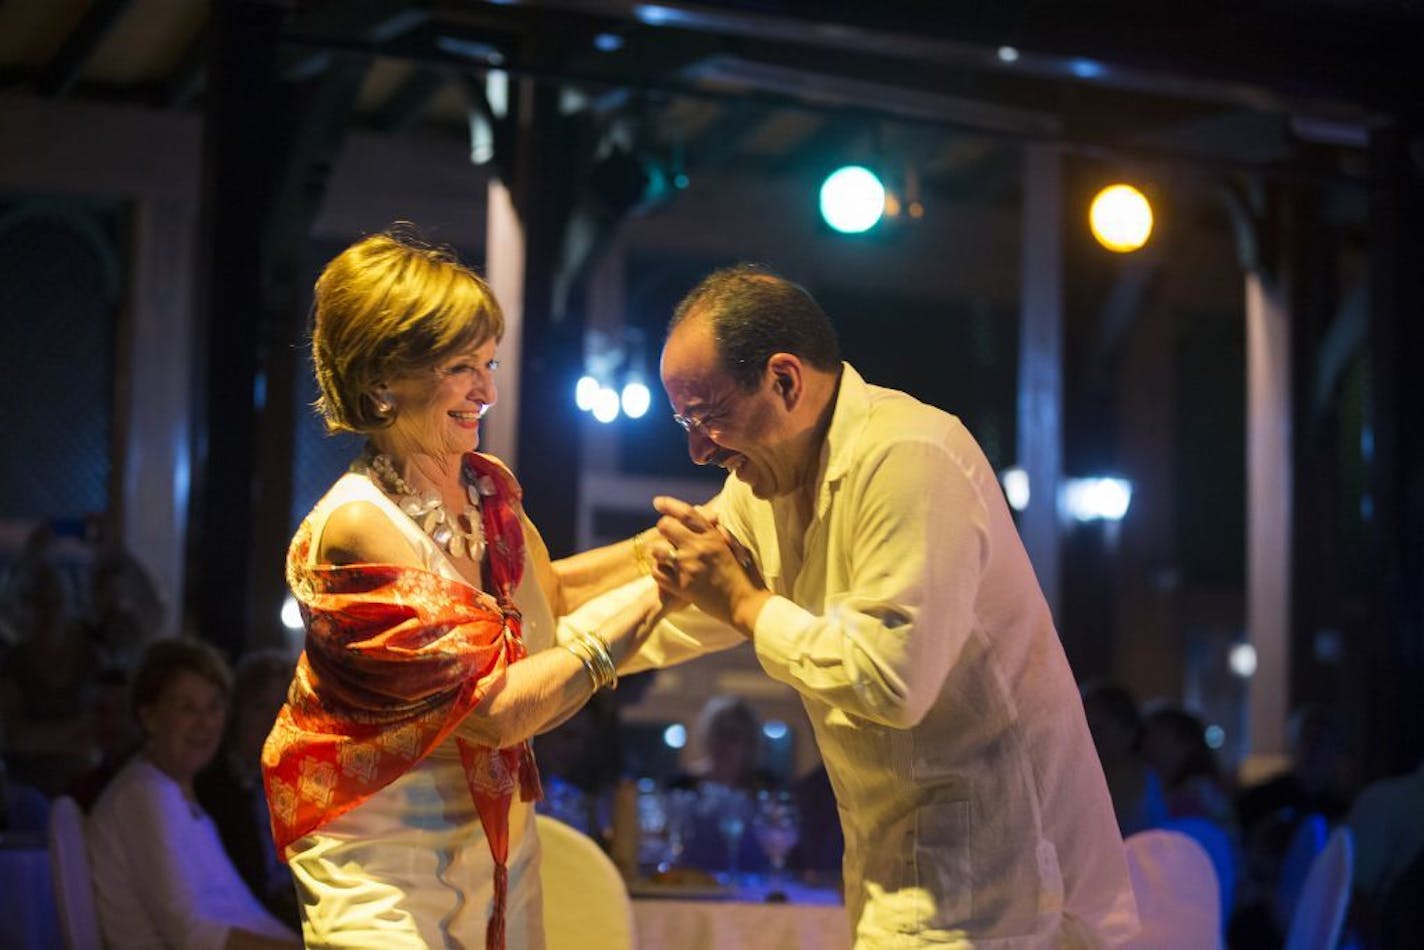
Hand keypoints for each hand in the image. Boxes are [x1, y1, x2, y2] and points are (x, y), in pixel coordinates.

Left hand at [651, 496, 767, 633]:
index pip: (686, 513)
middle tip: (667, 534)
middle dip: (664, 527)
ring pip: (657, 549)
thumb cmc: (745, 574)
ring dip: (659, 551)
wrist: (746, 605)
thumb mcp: (737, 546)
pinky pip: (657, 573)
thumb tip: (704, 515)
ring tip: (665, 555)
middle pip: (666, 526)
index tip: (658, 502)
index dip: (669, 504)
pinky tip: (666, 571)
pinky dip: (659, 570)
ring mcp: (687, 568)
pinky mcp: (682, 588)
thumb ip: (718, 530)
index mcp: (713, 537)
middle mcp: (697, 549)